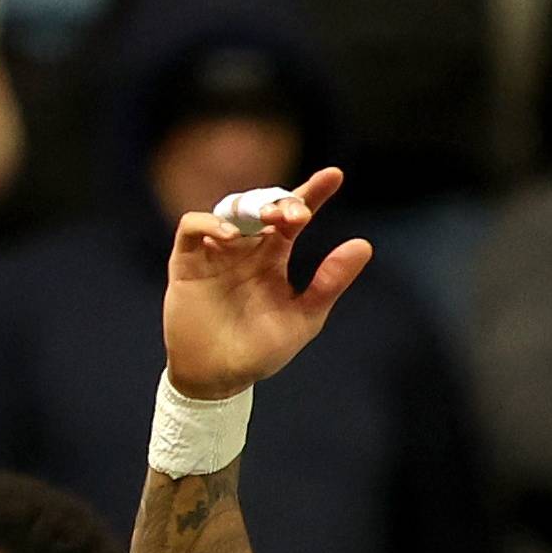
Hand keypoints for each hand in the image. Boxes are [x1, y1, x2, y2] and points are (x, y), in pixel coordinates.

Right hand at [158, 162, 373, 402]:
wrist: (219, 377)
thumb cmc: (261, 350)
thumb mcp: (304, 318)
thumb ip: (329, 283)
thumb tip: (364, 245)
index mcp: (273, 255)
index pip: (293, 214)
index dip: (312, 192)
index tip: (335, 175)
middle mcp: (245, 246)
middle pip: (262, 205)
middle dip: (282, 202)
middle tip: (299, 215)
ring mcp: (215, 251)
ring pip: (230, 208)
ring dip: (250, 206)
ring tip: (269, 218)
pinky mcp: (187, 261)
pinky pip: (192, 226)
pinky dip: (210, 223)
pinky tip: (231, 236)